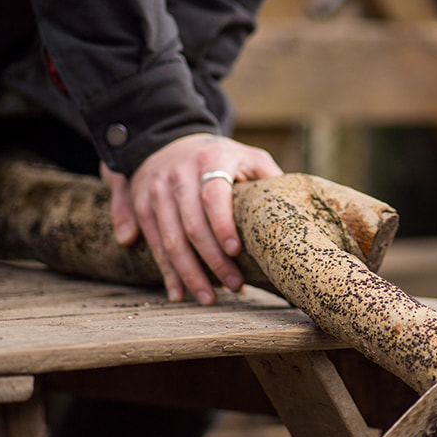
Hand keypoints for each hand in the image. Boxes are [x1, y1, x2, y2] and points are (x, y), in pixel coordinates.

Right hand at [99, 132, 282, 303]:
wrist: (165, 138)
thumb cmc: (218, 155)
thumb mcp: (246, 154)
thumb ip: (268, 176)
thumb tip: (294, 208)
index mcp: (210, 161)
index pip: (214, 195)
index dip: (222, 225)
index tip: (235, 251)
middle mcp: (179, 176)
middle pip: (192, 225)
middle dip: (212, 260)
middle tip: (234, 285)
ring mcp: (157, 192)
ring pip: (169, 240)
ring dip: (188, 273)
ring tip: (208, 298)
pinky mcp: (142, 206)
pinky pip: (153, 243)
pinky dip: (165, 271)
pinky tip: (178, 293)